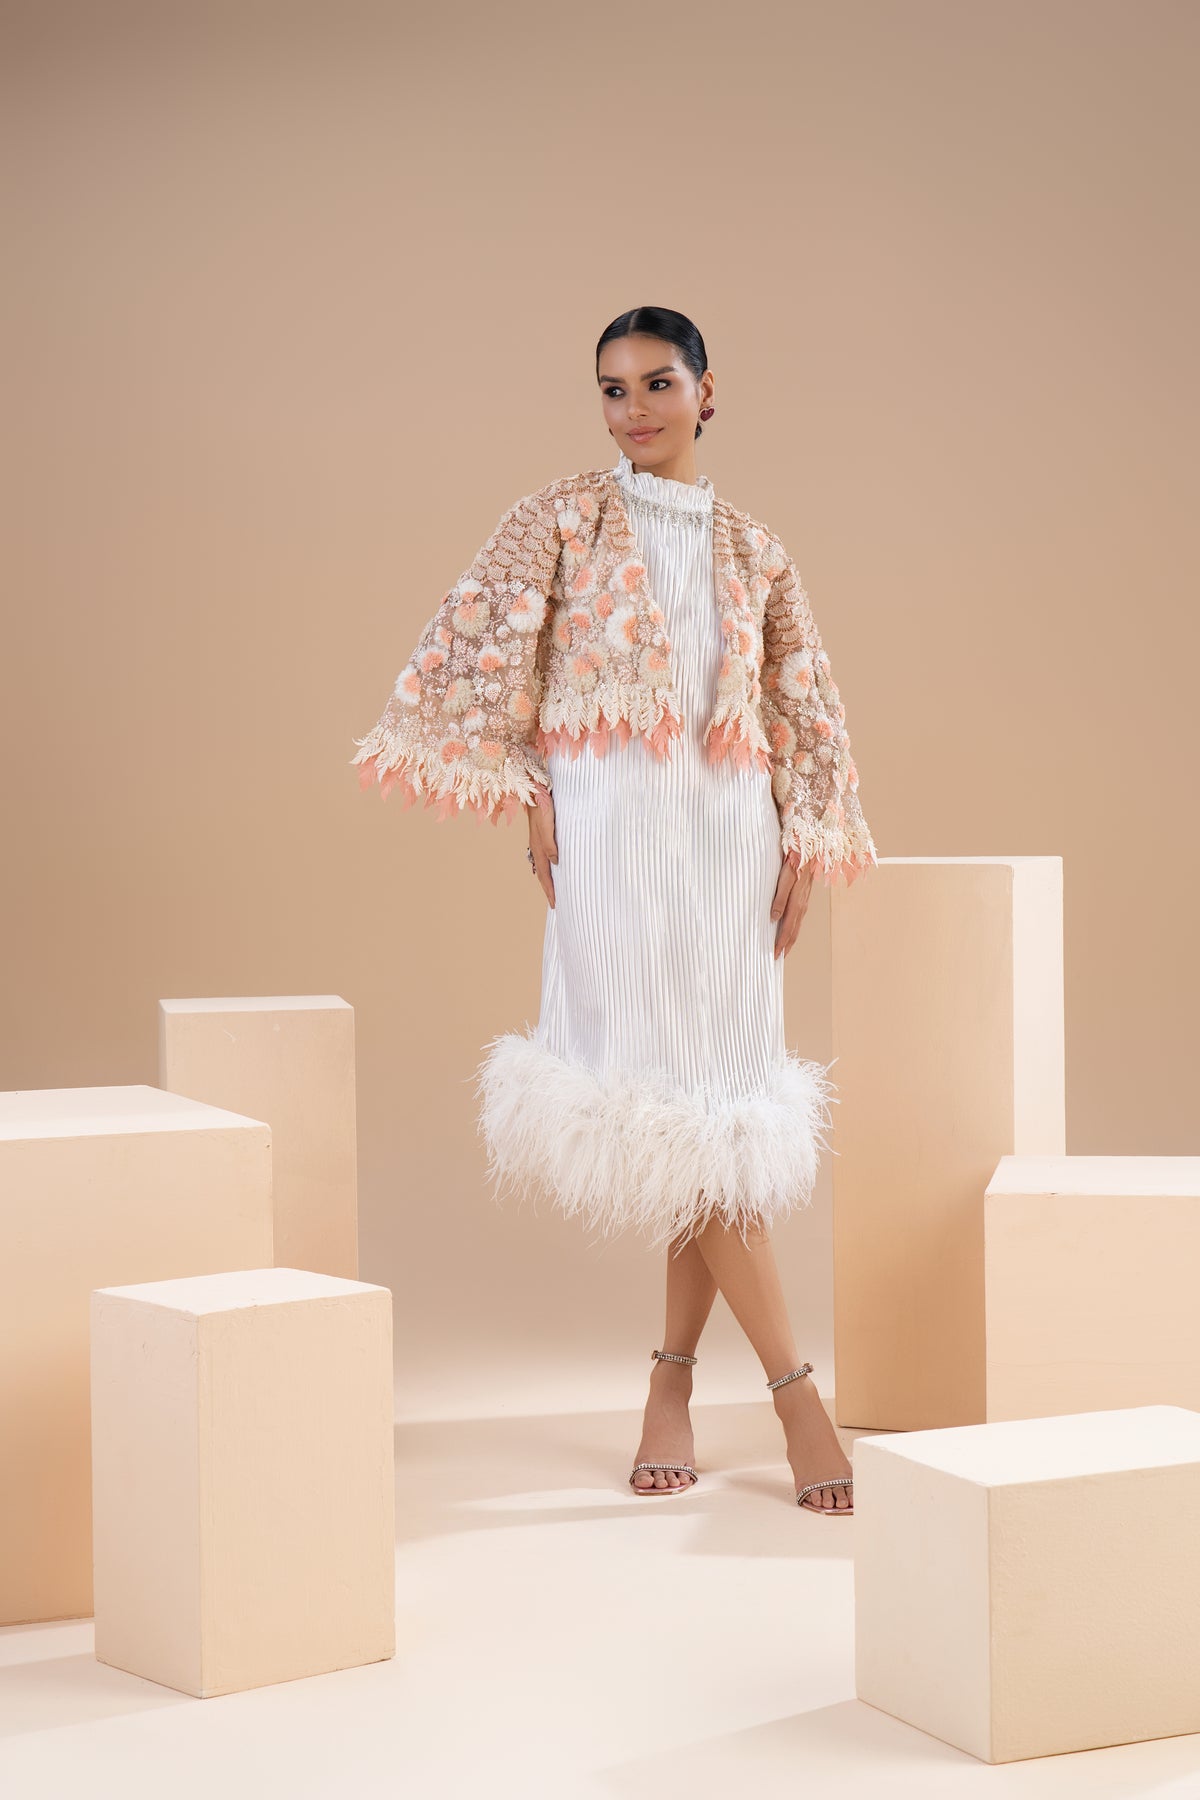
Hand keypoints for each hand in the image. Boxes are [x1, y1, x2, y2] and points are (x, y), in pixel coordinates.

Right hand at [525, 793, 557, 907]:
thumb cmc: (542, 805)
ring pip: (542, 865)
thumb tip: (556, 862)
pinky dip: (548, 866)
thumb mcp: (547, 824)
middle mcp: (536, 847)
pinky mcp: (541, 834)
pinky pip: (545, 855)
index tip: (555, 904)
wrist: (534, 788)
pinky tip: (553, 865)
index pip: (544, 875)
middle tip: (555, 903)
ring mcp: (538, 840)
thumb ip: (550, 844)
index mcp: (538, 848)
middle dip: (548, 889)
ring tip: (554, 889)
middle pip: (542, 873)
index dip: (550, 890)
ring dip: (548, 879)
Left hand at [770, 854, 813, 958]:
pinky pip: (799, 916)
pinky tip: (790, 927)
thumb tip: (774, 917)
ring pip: (797, 924)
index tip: (775, 955)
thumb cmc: (797, 859)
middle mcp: (802, 904)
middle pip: (794, 930)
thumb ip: (780, 897)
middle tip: (778, 958)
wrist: (812, 846)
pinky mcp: (804, 895)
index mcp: (797, 901)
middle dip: (787, 945)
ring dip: (791, 938)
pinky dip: (794, 926)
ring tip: (784, 948)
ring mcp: (805, 900)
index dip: (781, 943)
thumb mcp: (786, 877)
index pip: (788, 928)